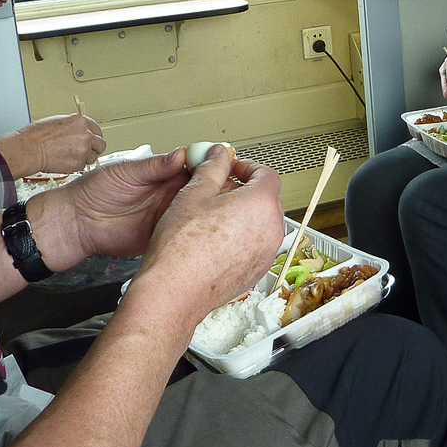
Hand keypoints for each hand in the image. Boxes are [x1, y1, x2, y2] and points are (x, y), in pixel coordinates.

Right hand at [0, 113, 105, 176]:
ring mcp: (84, 149)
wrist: (29, 149)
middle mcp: (86, 135)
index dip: (93, 137)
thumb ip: (74, 126)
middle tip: (82, 151)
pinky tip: (63, 161)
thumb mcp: (59, 122)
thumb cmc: (37, 135)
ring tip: (68, 156)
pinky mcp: (78, 163)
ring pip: (92, 157)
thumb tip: (80, 130)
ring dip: (84, 158)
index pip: (97, 130)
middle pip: (101, 145)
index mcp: (82, 121)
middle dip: (93, 149)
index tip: (90, 141)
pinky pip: (82, 166)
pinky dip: (75, 166)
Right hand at [135, 146, 286, 319]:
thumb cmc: (182, 248)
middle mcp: (271, 229)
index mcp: (261, 204)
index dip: (248, 166)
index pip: (267, 174)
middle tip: (220, 189)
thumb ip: (212, 168)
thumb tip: (218, 155)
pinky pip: (256, 245)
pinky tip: (215, 240)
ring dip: (244, 214)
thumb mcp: (194, 194)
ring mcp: (266, 254)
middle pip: (267, 199)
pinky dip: (243, 237)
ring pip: (262, 223)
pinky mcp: (257, 272)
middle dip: (246, 189)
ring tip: (214, 215)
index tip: (232, 167)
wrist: (175, 291)